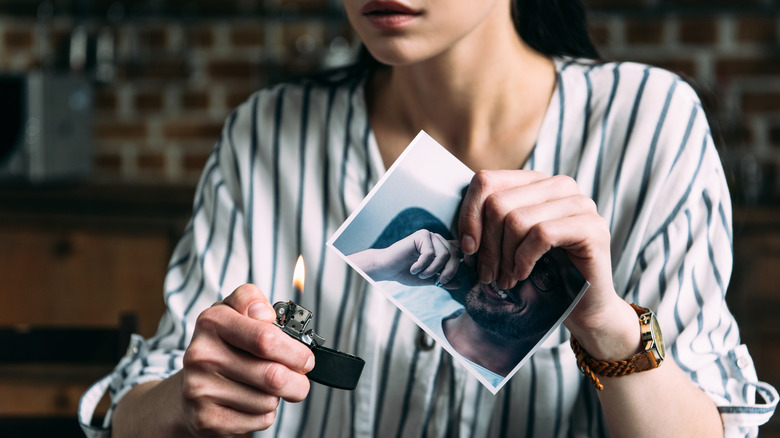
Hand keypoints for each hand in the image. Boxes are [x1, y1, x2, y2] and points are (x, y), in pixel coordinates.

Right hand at [178, 284, 313, 435]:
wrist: (189, 392)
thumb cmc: (223, 347)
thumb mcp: (233, 313)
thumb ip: (251, 301)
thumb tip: (265, 314)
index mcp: (212, 322)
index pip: (266, 338)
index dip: (294, 350)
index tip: (304, 354)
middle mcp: (202, 355)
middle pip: (273, 374)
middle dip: (298, 378)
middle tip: (301, 375)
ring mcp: (201, 389)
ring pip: (269, 399)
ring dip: (279, 396)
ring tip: (267, 387)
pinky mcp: (206, 420)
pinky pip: (259, 419)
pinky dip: (266, 413)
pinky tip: (251, 402)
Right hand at [348, 229, 462, 287]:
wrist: (386, 268)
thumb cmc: (405, 273)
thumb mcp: (428, 279)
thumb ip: (442, 280)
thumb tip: (460, 283)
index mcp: (441, 248)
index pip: (460, 252)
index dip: (466, 260)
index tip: (462, 273)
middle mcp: (438, 240)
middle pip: (455, 254)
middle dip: (449, 271)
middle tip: (439, 282)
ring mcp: (430, 236)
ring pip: (444, 254)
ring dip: (433, 269)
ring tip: (421, 275)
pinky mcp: (421, 235)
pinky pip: (430, 253)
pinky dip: (422, 265)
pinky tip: (413, 269)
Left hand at [457, 170, 631, 345]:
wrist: (582, 306)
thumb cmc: (541, 274)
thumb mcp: (507, 244)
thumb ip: (488, 225)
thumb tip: (459, 232)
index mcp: (535, 182)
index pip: (487, 181)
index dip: (469, 215)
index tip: (468, 248)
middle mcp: (558, 185)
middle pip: (498, 203)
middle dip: (487, 245)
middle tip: (487, 275)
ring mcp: (579, 203)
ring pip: (517, 219)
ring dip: (504, 258)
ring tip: (505, 280)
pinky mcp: (592, 227)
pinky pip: (541, 234)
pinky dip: (524, 259)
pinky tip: (523, 275)